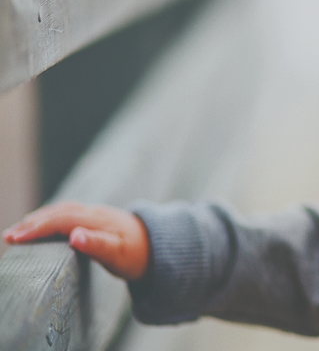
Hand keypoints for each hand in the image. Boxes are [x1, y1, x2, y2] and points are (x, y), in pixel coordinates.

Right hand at [2, 202, 148, 280]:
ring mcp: (95, 213)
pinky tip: (41, 224)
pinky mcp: (95, 217)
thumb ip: (97, 245)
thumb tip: (74, 236)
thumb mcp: (119, 253)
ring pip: (61, 210)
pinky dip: (50, 217)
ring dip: (38, 218)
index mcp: (97, 220)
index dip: (37, 228)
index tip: (15, 238)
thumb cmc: (138, 253)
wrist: (159, 243)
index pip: (60, 220)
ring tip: (17, 231)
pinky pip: (67, 212)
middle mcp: (94, 212)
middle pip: (57, 212)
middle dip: (31, 224)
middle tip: (8, 237)